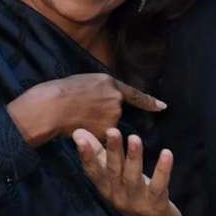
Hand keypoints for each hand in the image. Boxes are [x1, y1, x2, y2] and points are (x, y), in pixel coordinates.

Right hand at [6, 73, 165, 147]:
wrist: (53, 106)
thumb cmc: (65, 91)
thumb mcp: (88, 80)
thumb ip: (104, 88)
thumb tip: (110, 95)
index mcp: (111, 84)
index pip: (135, 95)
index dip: (149, 101)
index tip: (163, 107)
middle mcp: (116, 101)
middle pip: (115, 111)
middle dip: (103, 112)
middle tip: (83, 107)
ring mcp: (111, 117)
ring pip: (108, 124)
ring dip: (97, 123)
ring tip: (78, 116)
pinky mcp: (104, 132)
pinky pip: (101, 135)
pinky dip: (93, 133)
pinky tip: (79, 126)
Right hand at [73, 127, 183, 215]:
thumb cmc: (132, 194)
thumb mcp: (113, 177)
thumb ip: (98, 154)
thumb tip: (78, 132)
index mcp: (106, 188)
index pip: (93, 171)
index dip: (86, 155)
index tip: (80, 138)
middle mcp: (118, 196)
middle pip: (113, 171)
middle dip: (112, 150)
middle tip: (112, 131)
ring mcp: (137, 202)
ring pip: (133, 178)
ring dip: (134, 158)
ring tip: (135, 138)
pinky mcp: (156, 204)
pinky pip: (159, 185)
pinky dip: (162, 169)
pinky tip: (166, 153)